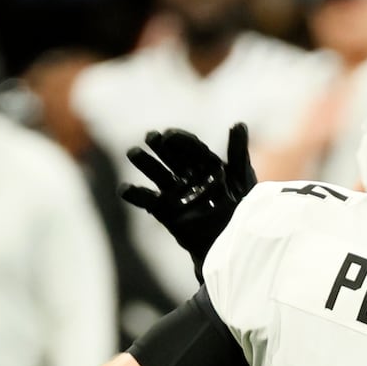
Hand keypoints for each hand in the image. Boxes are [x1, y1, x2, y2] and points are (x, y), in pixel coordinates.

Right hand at [119, 123, 255, 275]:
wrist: (233, 241)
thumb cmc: (241, 209)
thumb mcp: (242, 177)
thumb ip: (238, 152)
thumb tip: (239, 124)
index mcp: (206, 164)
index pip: (190, 146)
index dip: (179, 139)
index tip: (169, 135)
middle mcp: (188, 176)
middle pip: (170, 156)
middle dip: (159, 146)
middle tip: (150, 137)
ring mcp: (176, 192)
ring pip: (156, 173)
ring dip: (144, 162)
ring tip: (134, 153)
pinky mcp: (166, 210)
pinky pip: (147, 200)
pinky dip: (134, 194)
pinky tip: (124, 189)